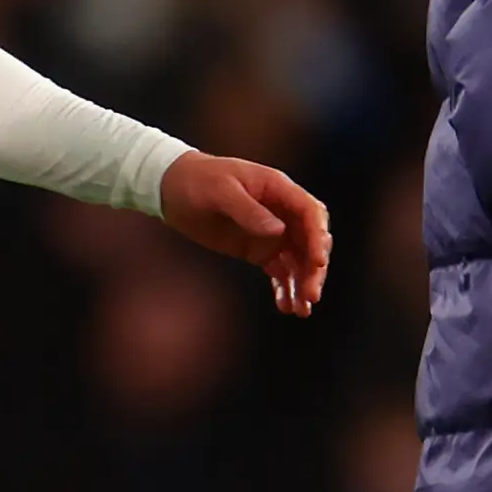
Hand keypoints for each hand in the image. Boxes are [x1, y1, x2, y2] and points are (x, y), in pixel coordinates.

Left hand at [159, 150, 331, 315]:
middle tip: (311, 294)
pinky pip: (279, 270)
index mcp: (277, 189)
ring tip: (301, 310)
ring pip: (298, 260)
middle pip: (309, 241)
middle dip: (313, 268)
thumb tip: (278, 231)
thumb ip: (248, 211)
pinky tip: (286, 306)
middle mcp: (281, 211)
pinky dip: (285, 287)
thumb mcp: (220, 191)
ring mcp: (271, 232)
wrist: (173, 187)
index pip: (310, 213)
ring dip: (302, 283)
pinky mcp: (257, 249)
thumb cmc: (198, 181)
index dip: (318, 238)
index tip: (318, 263)